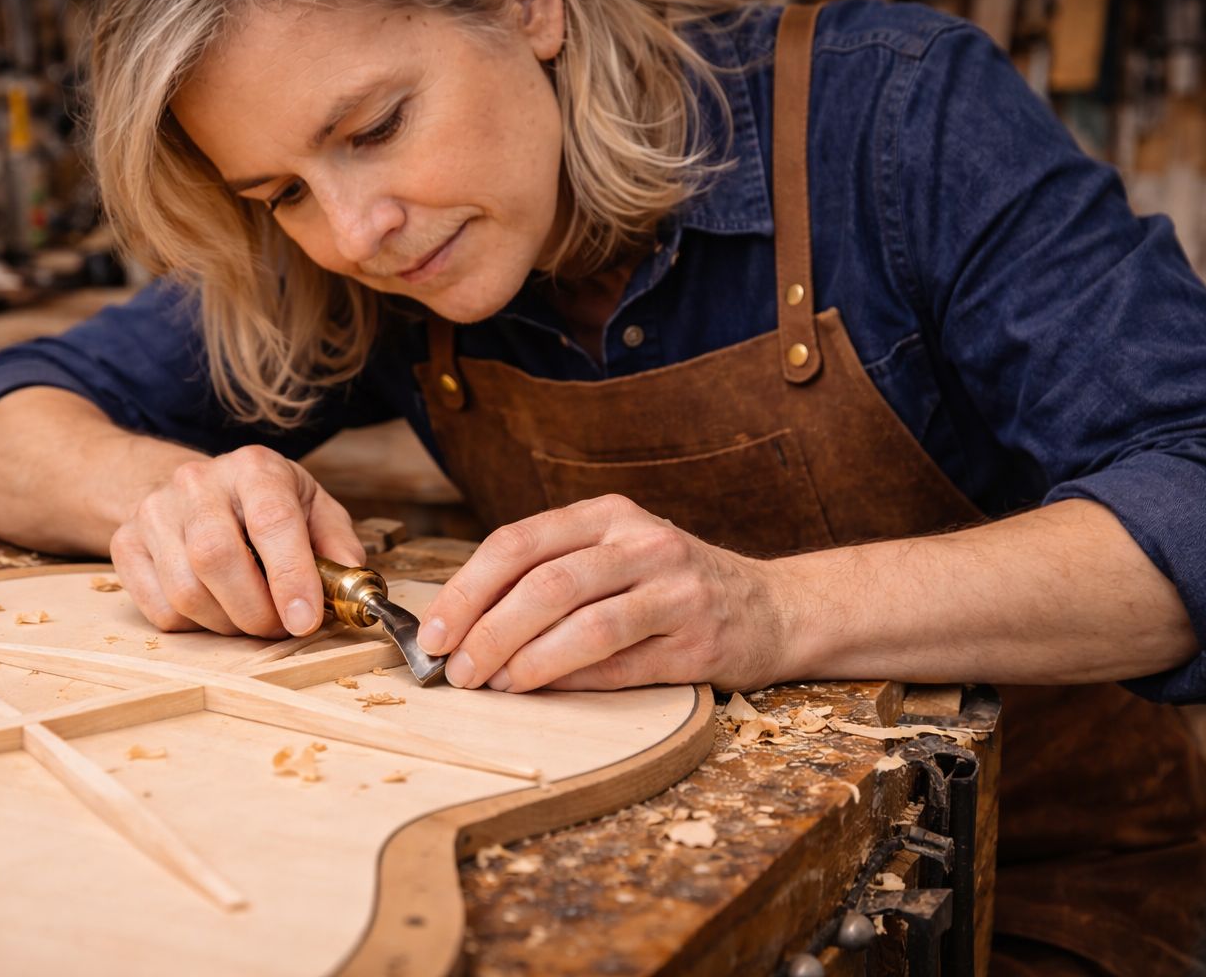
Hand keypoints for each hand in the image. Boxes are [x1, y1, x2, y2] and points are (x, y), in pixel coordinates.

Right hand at [109, 446, 365, 637]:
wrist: (196, 490)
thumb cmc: (265, 504)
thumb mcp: (312, 507)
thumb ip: (337, 543)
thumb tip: (352, 580)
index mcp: (254, 468)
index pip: (271, 521)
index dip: (290, 577)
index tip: (305, 620)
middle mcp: (198, 482)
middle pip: (216, 558)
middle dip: (256, 611)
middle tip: (280, 628)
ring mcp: (154, 512)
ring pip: (186, 592)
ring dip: (228, 624)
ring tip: (251, 618)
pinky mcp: (125, 544)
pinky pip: (160, 610)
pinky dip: (196, 626)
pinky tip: (215, 608)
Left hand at [415, 494, 787, 691]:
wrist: (773, 607)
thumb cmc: (671, 585)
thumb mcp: (615, 555)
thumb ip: (549, 575)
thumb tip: (463, 625)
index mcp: (608, 515)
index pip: (519, 543)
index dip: (467, 589)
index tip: (431, 631)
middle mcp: (642, 543)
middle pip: (546, 584)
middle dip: (488, 632)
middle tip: (456, 669)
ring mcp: (676, 591)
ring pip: (585, 626)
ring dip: (527, 662)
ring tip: (493, 684)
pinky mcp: (698, 642)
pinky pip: (621, 666)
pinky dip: (572, 681)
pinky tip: (541, 691)